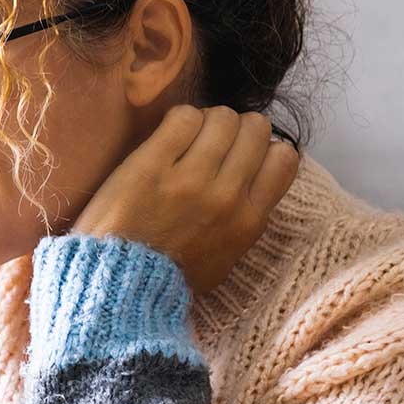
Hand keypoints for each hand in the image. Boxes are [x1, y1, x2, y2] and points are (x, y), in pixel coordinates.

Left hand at [70, 104, 301, 294]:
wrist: (119, 286)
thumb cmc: (170, 276)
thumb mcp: (226, 257)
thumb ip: (245, 218)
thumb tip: (256, 179)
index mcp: (250, 220)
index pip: (284, 158)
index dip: (263, 147)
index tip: (241, 154)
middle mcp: (227, 196)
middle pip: (255, 129)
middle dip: (236, 129)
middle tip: (210, 142)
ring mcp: (190, 179)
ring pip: (221, 118)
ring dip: (206, 121)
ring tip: (186, 138)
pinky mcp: (152, 165)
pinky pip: (183, 117)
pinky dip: (179, 120)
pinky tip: (166, 136)